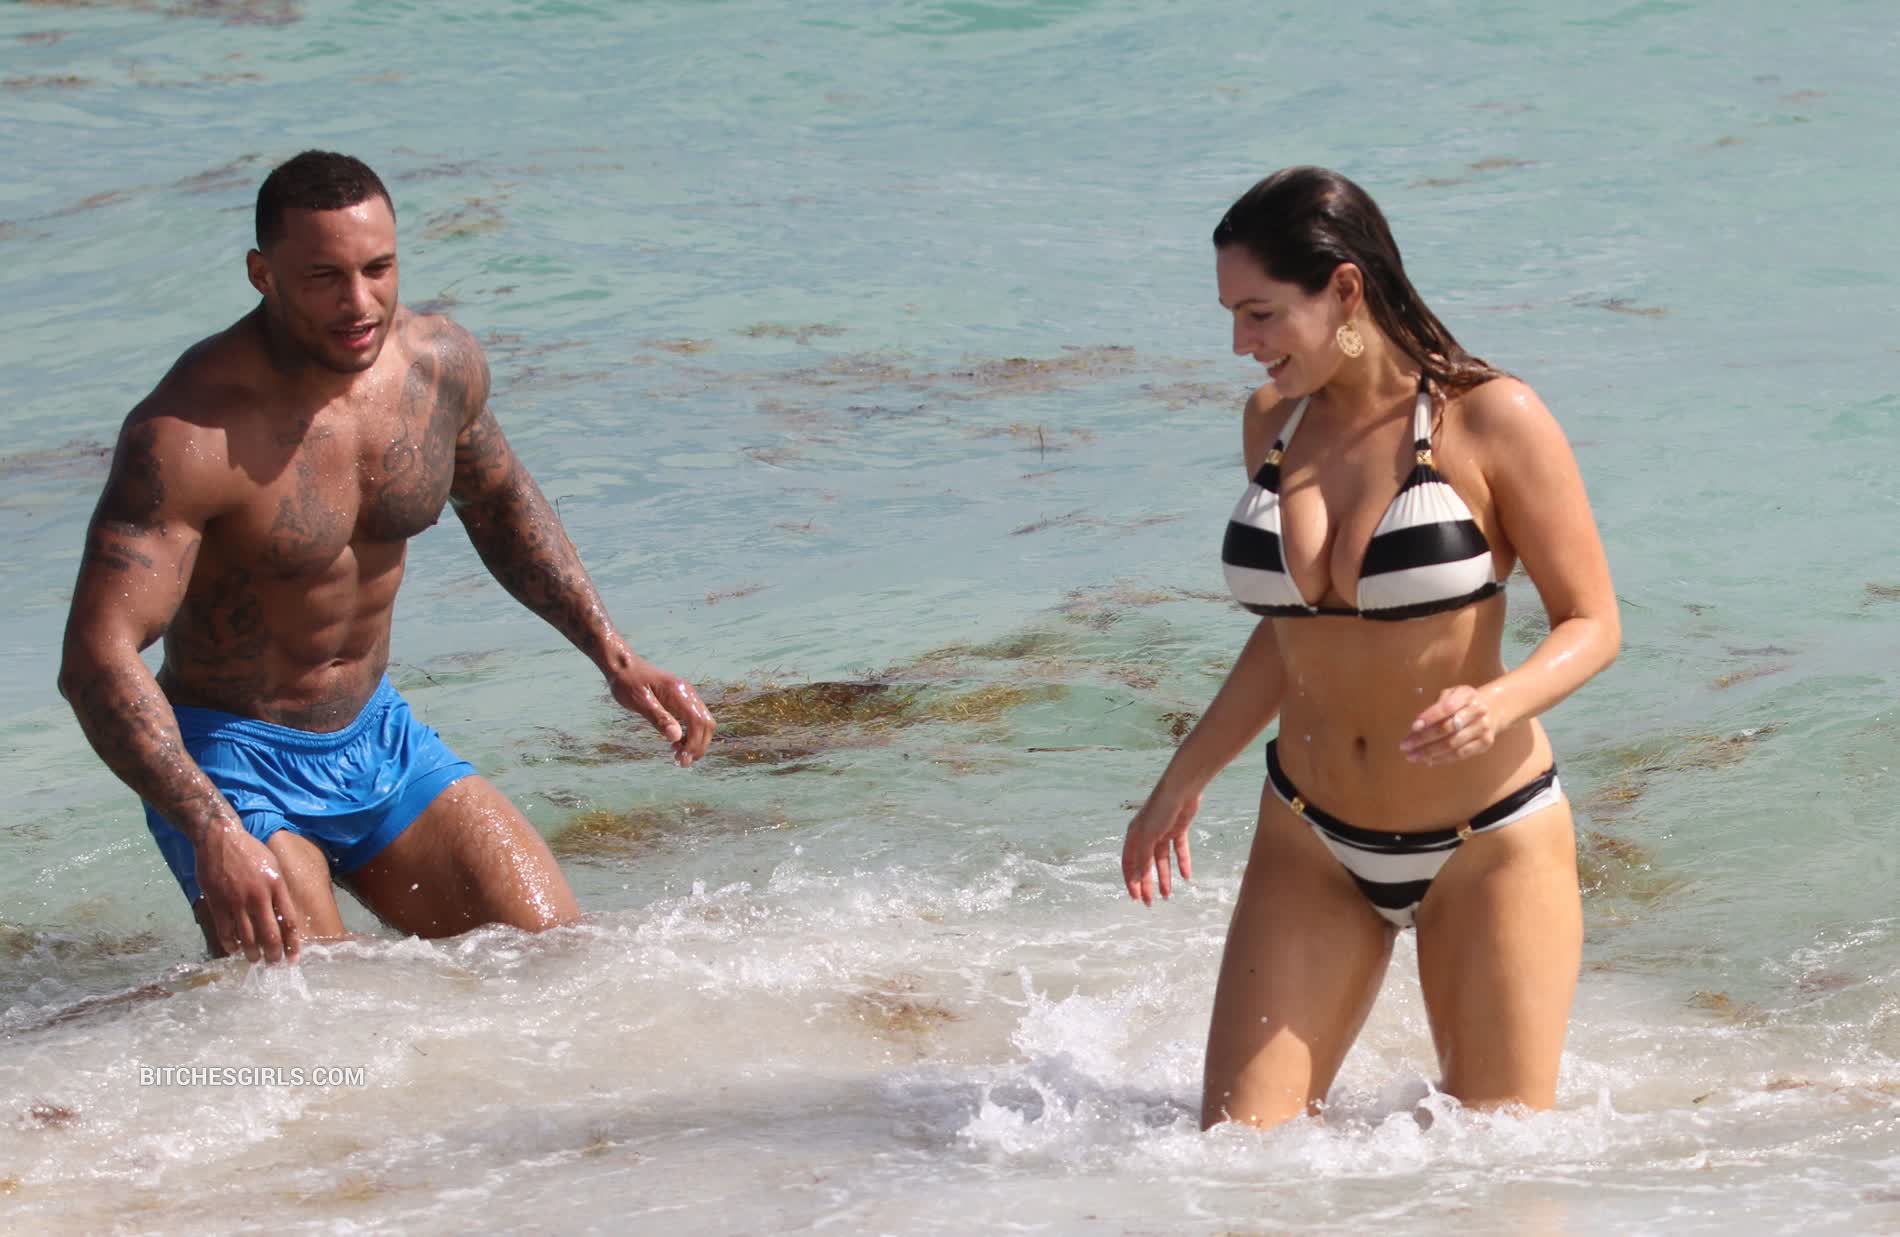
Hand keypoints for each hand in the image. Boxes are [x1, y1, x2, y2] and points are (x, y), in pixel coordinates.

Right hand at [195, 823, 300, 963]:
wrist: (220, 838)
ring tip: (254, 960)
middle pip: (270, 935)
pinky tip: (234, 949)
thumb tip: (283, 916)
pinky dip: (231, 944)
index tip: (293, 959)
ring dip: (252, 954)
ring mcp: (236, 901)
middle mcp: (259, 896)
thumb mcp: (273, 866)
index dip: (293, 944)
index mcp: (276, 886)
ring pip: (247, 937)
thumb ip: (278, 891)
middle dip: (274, 954)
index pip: (289, 922)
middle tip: (273, 964)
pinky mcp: (217, 903)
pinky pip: (226, 931)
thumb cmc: (250, 851)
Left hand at [609, 657, 715, 766]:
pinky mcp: (681, 700)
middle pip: (707, 723)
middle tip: (681, 763)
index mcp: (679, 693)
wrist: (623, 666)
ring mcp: (686, 696)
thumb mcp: (639, 702)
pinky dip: (690, 735)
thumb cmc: (627, 682)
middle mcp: (688, 693)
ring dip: (695, 742)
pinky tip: (676, 743)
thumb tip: (676, 737)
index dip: (695, 743)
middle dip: (698, 746)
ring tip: (678, 756)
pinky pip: (694, 719)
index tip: (682, 759)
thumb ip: (659, 718)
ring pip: (703, 722)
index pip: (699, 722)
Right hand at [1121, 782, 1200, 905]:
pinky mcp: (1178, 829)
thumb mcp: (1148, 836)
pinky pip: (1179, 851)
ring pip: (1162, 861)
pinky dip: (1182, 863)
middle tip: (1151, 903)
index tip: (1136, 898)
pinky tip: (1186, 876)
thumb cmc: (1160, 809)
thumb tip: (1138, 879)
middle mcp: (1146, 835)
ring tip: (1167, 895)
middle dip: (1148, 884)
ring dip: (1164, 877)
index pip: (1129, 863)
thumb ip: (1143, 858)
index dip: (1131, 881)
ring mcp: (1162, 833)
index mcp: (1134, 836)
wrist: (1182, 789)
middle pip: (1145, 865)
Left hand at [1401, 684, 1498, 764]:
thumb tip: (1417, 727)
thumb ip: (1435, 707)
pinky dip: (1443, 759)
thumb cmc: (1462, 702)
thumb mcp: (1451, 695)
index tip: (1413, 727)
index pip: (1447, 707)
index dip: (1429, 717)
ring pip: (1452, 744)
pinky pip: (1461, 754)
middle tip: (1405, 746)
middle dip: (1423, 738)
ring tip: (1412, 756)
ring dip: (1430, 752)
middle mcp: (1477, 711)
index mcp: (1466, 695)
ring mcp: (1483, 728)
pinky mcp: (1484, 743)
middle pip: (1447, 728)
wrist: (1492, 710)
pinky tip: (1428, 761)